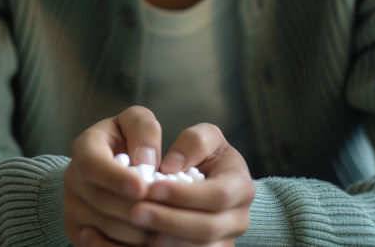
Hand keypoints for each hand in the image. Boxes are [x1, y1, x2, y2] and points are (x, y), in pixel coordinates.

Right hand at [64, 106, 162, 245]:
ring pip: (102, 226)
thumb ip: (143, 130)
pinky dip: (125, 244)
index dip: (116, 178)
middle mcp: (72, 178)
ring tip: (162, 226)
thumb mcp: (136, 121)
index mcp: (84, 147)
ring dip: (134, 230)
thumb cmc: (128, 138)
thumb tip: (145, 161)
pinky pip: (99, 244)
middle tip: (163, 212)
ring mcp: (71, 206)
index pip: (92, 165)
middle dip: (134, 208)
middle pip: (99, 201)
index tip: (142, 187)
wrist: (108, 162)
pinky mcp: (76, 230)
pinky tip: (148, 238)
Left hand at [129, 123, 253, 246]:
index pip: (218, 196)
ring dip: (163, 240)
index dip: (185, 194)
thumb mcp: (205, 137)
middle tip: (134, 212)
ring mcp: (226, 241)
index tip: (152, 188)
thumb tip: (172, 167)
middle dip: (168, 221)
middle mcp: (239, 219)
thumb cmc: (205, 155)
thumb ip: (193, 142)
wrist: (211, 180)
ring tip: (133, 225)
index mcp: (241, 186)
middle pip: (207, 229)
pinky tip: (136, 238)